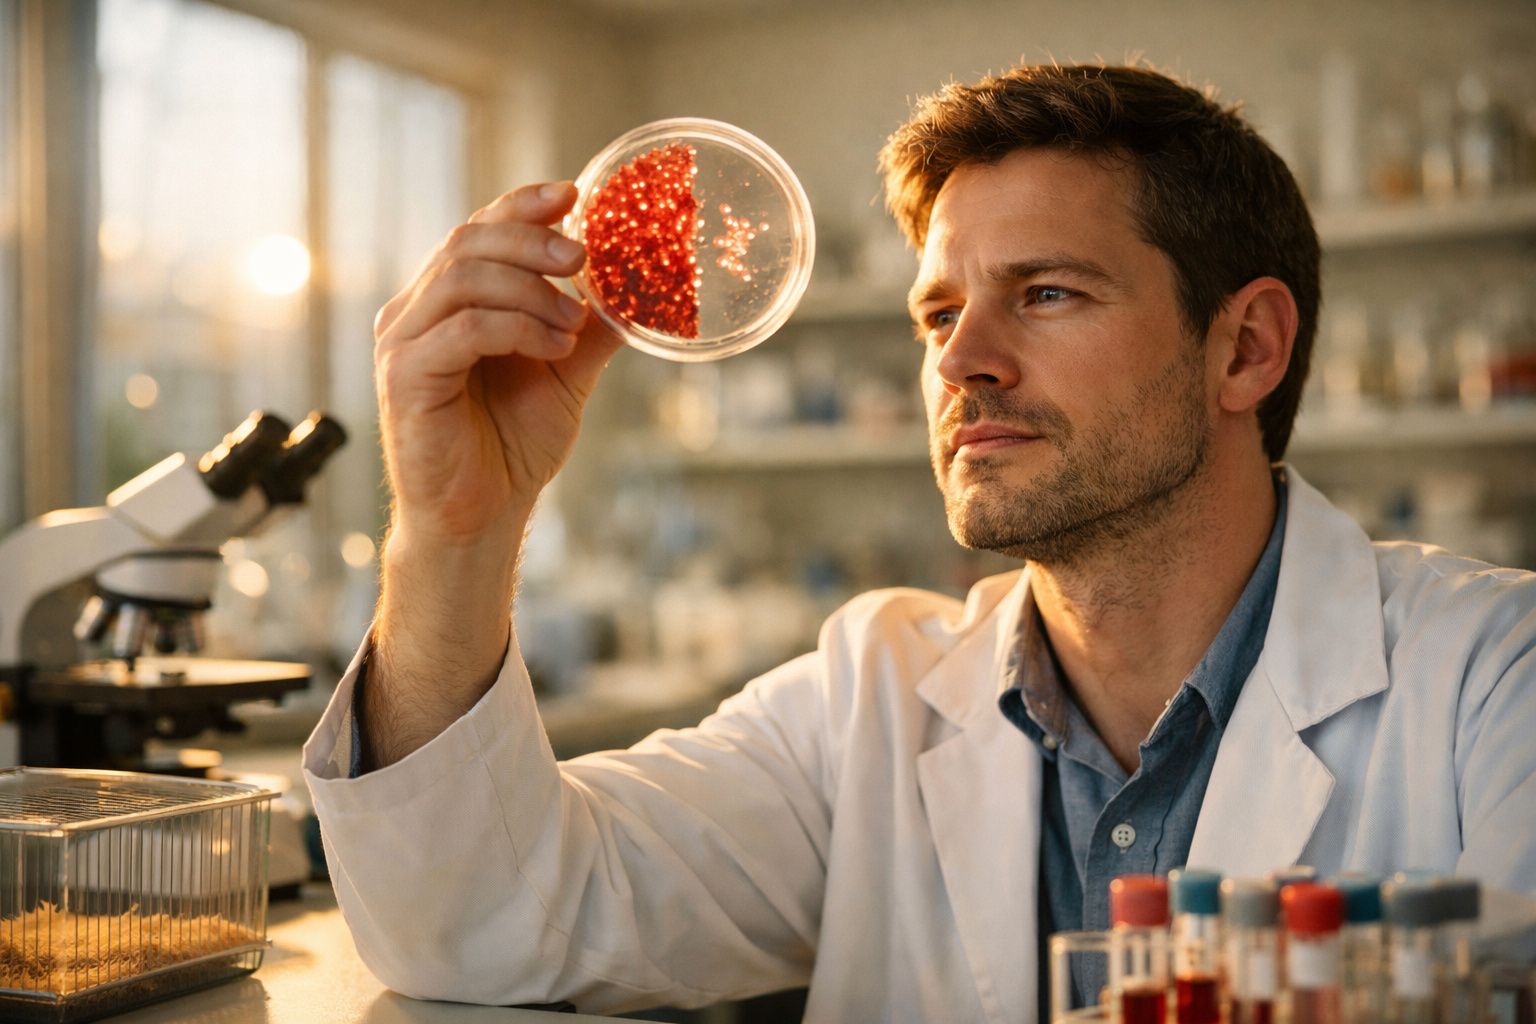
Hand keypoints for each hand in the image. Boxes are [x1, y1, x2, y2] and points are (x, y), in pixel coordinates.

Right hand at [373, 181, 622, 544]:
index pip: (477, 231)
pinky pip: (465, 328)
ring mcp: (404, 342)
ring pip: (464, 278)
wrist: (482, 517)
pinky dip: (518, 328)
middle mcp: (415, 313)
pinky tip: (554, 346)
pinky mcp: (406, 376)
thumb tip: (635, 288)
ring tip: (574, 323)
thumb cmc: (511, 446)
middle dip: (532, 240)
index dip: (522, 206)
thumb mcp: (564, 374)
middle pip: (467, 241)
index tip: (573, 194)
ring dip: (531, 290)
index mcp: (446, 302)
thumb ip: (588, 328)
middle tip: (583, 257)